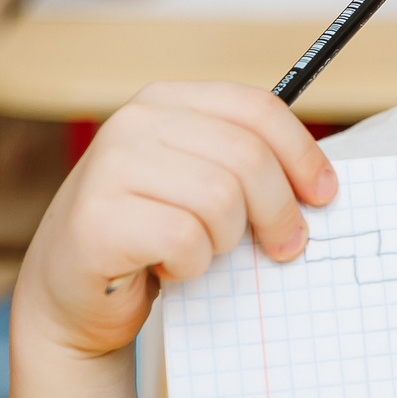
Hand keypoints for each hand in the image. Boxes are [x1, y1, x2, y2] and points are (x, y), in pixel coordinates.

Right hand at [13, 82, 336, 360]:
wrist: (72, 296)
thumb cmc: (149, 238)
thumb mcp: (198, 183)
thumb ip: (246, 167)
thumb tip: (322, 186)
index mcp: (166, 101)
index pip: (257, 109)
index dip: (302, 154)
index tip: (325, 195)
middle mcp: (134, 122)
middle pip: (248, 156)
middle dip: (278, 211)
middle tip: (283, 247)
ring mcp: (110, 167)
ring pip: (221, 200)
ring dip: (225, 242)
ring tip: (200, 252)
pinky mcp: (98, 219)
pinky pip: (187, 241)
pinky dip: (191, 267)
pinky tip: (166, 268)